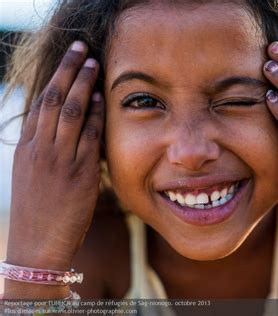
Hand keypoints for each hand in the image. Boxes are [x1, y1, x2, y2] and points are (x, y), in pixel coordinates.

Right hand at [7, 41, 103, 269]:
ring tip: (92, 62)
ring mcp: (57, 160)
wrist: (36, 248)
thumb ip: (45, 153)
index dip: (55, 79)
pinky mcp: (78, 174)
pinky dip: (95, 115)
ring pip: (69, 111)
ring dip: (82, 84)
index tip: (67, 61)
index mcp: (26, 149)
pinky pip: (88, 136)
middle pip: (53, 99)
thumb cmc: (39, 215)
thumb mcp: (32, 178)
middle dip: (67, 70)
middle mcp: (39, 149)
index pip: (40, 105)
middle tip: (80, 48)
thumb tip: (63, 133)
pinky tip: (101, 98)